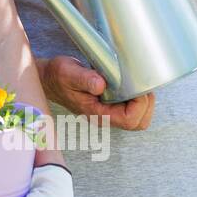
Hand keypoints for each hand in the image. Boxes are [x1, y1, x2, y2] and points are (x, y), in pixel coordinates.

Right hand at [38, 55, 154, 130]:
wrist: (50, 79)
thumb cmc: (58, 77)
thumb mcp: (68, 73)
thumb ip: (84, 79)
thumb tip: (101, 85)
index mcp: (97, 114)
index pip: (130, 120)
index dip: (139, 105)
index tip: (136, 87)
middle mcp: (105, 116)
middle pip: (139, 123)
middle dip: (147, 105)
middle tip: (141, 86)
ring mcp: (109, 112)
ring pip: (139, 117)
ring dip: (144, 101)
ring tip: (137, 83)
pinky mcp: (112, 104)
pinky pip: (134, 108)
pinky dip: (139, 96)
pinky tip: (132, 83)